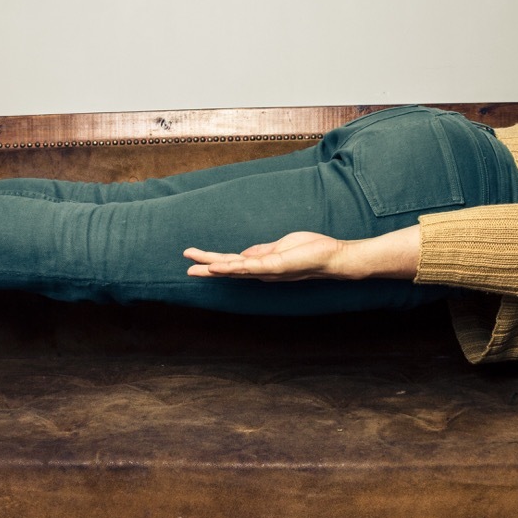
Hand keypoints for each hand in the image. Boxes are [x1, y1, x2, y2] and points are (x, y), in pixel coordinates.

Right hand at [185, 225, 420, 281]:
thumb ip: (262, 251)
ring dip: (214, 269)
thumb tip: (244, 254)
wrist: (332, 257)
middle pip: (229, 268)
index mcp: (261, 264)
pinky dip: (232, 267)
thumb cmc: (310, 251)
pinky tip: (218, 266)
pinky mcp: (275, 266)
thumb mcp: (281, 247)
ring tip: (194, 269)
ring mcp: (267, 270)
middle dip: (206, 269)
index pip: (232, 262)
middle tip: (186, 269)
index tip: (196, 260)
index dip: (214, 262)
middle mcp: (261, 271)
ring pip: (235, 269)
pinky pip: (249, 266)